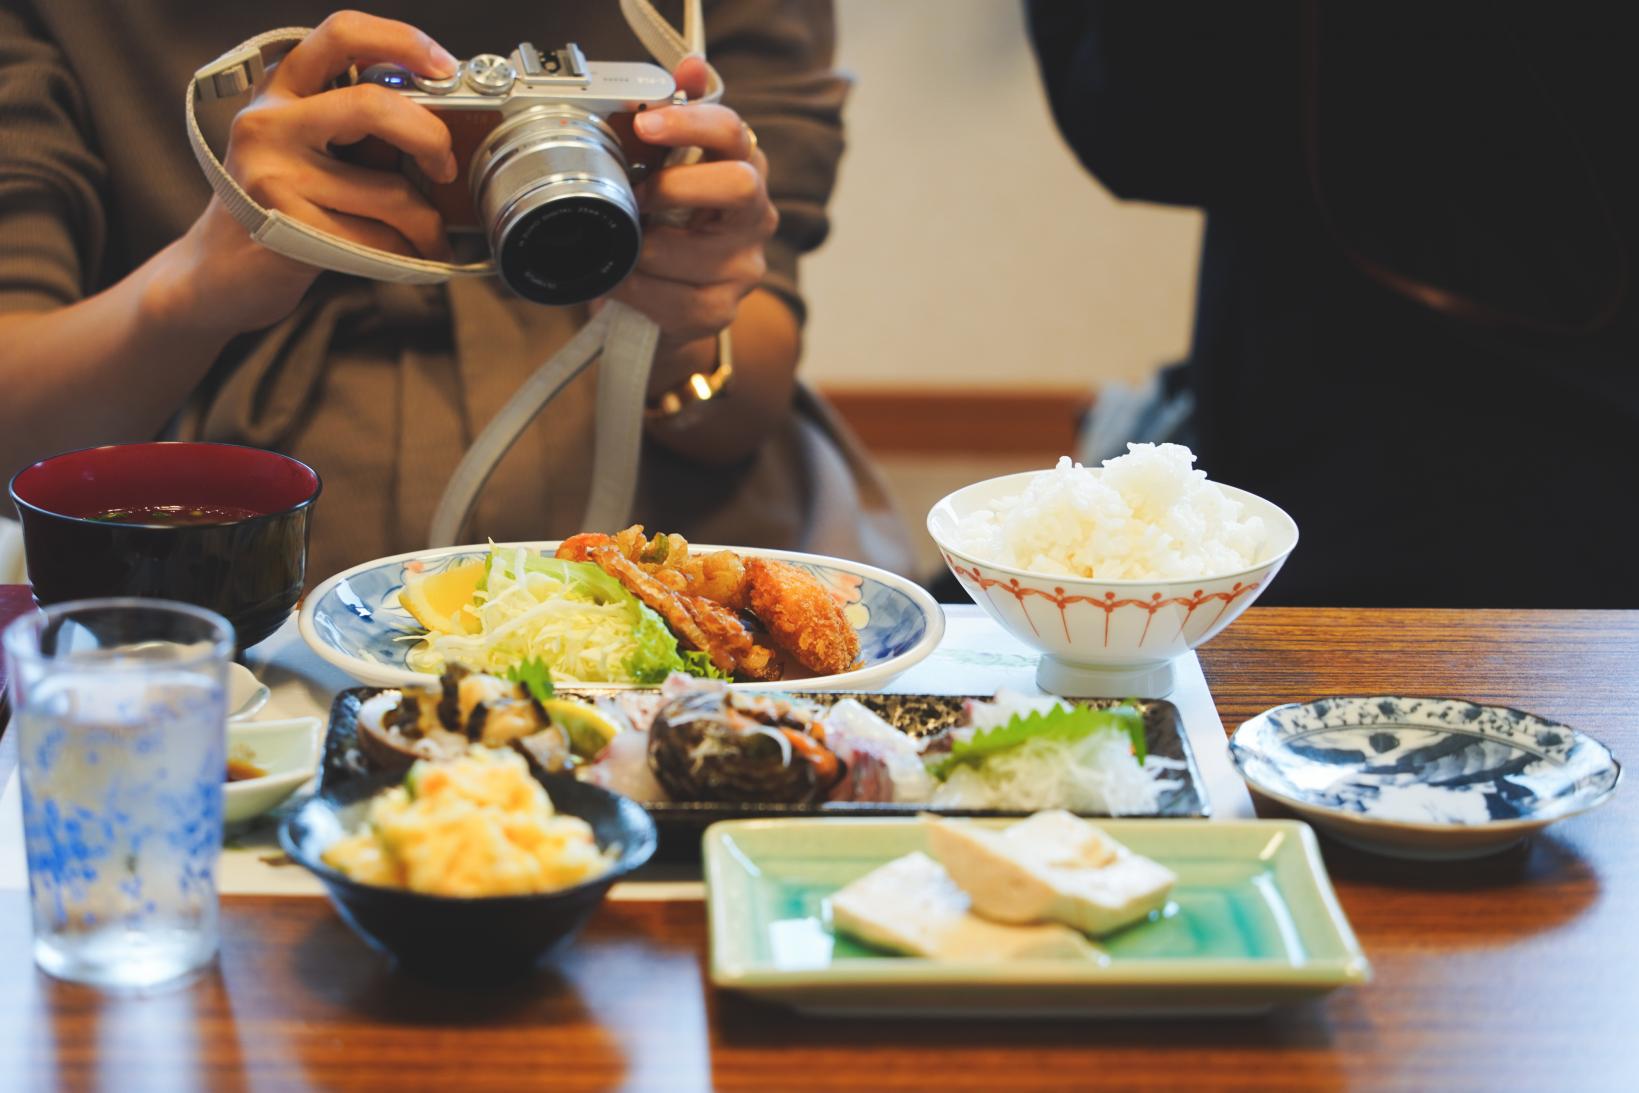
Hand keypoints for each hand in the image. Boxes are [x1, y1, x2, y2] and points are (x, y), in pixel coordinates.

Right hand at [157, 11, 457, 334]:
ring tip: (433, 234)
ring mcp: (273, 175)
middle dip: (431, 139)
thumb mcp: (307, 138)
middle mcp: (268, 122)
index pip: (343, 34)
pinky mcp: (289, 229)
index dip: (403, 41)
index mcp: (281, 87)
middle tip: (446, 166)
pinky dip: (410, 253)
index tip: (445, 68)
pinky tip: (411, 256)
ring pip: (390, 192)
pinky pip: (380, 240)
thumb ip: (356, 117)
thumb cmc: (282, 198)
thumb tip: (441, 114)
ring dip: (429, 222)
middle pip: (374, 107)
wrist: (222, 266)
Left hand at [609, 56, 778, 386]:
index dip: (691, 122)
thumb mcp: (663, 170)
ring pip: (692, 251)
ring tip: (619, 244)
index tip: (646, 122)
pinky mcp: (721, 310)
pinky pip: (673, 299)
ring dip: (642, 247)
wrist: (663, 305)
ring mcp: (743, 266)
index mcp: (742, 168)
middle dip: (677, 187)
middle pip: (739, 186)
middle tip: (639, 196)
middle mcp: (754, 216)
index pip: (733, 132)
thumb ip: (674, 120)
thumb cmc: (663, 227)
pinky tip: (619, 280)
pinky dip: (635, 288)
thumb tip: (689, 67)